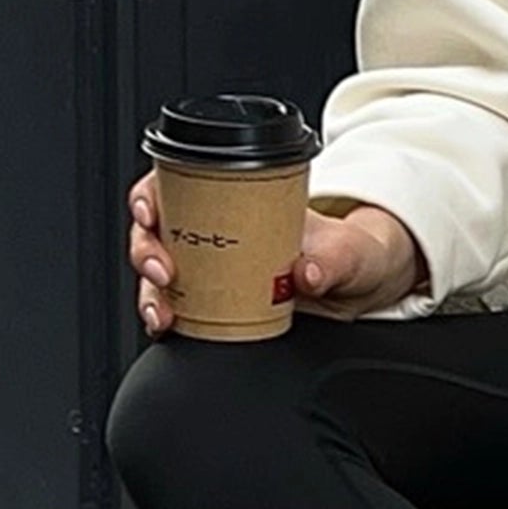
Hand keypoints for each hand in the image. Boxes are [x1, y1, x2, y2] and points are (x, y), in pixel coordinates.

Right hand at [127, 176, 422, 335]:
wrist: (362, 285)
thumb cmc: (352, 253)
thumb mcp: (352, 250)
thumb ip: (337, 259)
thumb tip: (310, 272)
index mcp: (244, 199)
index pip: (178, 182)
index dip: (151, 193)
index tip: (150, 211)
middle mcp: (220, 229)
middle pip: (158, 228)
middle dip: (145, 249)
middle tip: (163, 271)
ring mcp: (215, 267)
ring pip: (159, 272)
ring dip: (148, 291)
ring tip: (163, 312)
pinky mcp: (216, 303)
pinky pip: (177, 306)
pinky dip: (164, 316)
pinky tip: (168, 326)